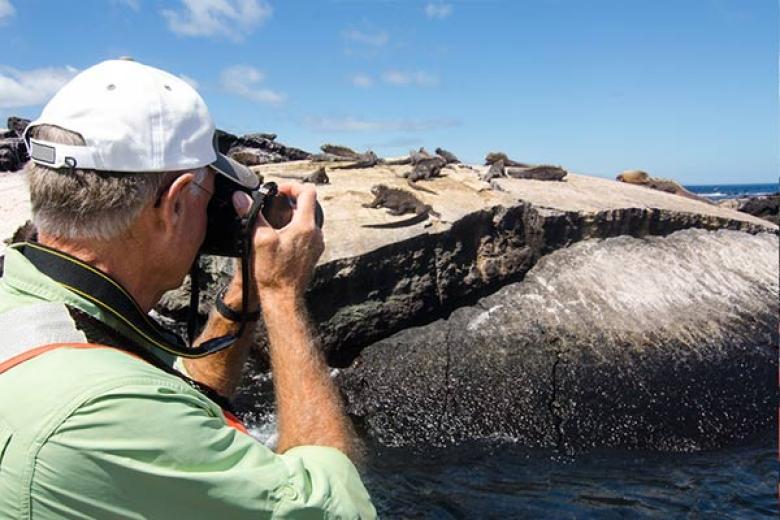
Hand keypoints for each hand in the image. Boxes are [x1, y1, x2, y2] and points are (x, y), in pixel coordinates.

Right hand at [232, 183, 323, 301]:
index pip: (308, 191)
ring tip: (273, 219)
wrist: (283, 299)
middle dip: (290, 200)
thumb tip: (241, 198)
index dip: (292, 185)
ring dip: (291, 215)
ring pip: (307, 220)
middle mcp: (316, 234)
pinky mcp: (312, 255)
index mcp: (306, 226)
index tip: (277, 190)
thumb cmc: (274, 273)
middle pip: (308, 205)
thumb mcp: (259, 240)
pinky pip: (305, 234)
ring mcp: (316, 245)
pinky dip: (294, 229)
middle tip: (273, 202)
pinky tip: (278, 237)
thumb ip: (251, 215)